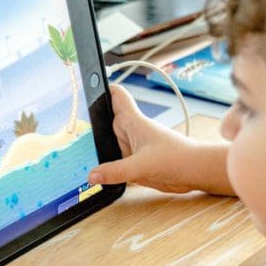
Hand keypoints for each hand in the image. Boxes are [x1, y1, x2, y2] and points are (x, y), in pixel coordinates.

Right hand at [88, 85, 232, 195]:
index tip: (84, 88)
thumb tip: (92, 175)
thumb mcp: (143, 165)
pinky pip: (114, 164)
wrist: (195, 173)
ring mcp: (131, 148)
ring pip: (107, 145)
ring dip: (97, 151)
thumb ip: (117, 171)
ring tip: (80, 157)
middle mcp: (130, 132)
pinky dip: (106, 170)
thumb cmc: (178, 158)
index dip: (101, 88)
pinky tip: (96, 177)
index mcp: (133, 122)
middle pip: (104, 122)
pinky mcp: (133, 163)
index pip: (115, 95)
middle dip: (89, 126)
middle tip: (69, 131)